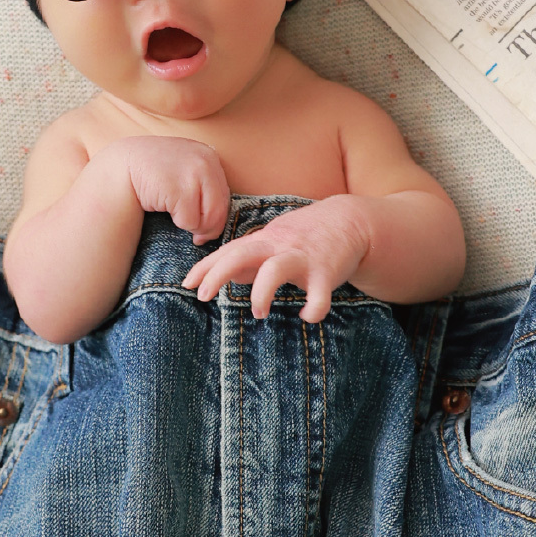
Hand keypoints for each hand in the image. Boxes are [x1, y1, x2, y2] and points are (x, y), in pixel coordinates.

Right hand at [112, 136, 230, 243]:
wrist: (119, 168)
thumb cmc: (151, 174)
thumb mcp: (182, 169)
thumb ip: (203, 185)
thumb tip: (217, 224)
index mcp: (209, 155)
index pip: (225, 195)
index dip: (215, 216)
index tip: (202, 226)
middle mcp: (206, 161)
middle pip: (221, 209)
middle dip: (207, 227)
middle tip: (192, 233)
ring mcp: (194, 174)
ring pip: (208, 218)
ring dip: (193, 225)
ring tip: (175, 215)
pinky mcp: (181, 190)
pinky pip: (190, 221)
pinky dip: (179, 223)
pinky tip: (164, 209)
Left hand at [182, 196, 372, 322]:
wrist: (349, 221)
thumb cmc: (305, 235)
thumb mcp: (273, 241)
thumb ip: (249, 258)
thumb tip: (223, 275)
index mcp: (264, 241)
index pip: (228, 251)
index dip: (206, 267)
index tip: (186, 284)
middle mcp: (279, 246)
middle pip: (242, 254)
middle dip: (218, 274)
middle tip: (203, 297)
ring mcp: (302, 258)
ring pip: (275, 270)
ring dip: (262, 293)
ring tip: (258, 314)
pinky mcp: (326, 272)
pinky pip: (319, 295)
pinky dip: (313, 309)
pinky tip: (307, 316)